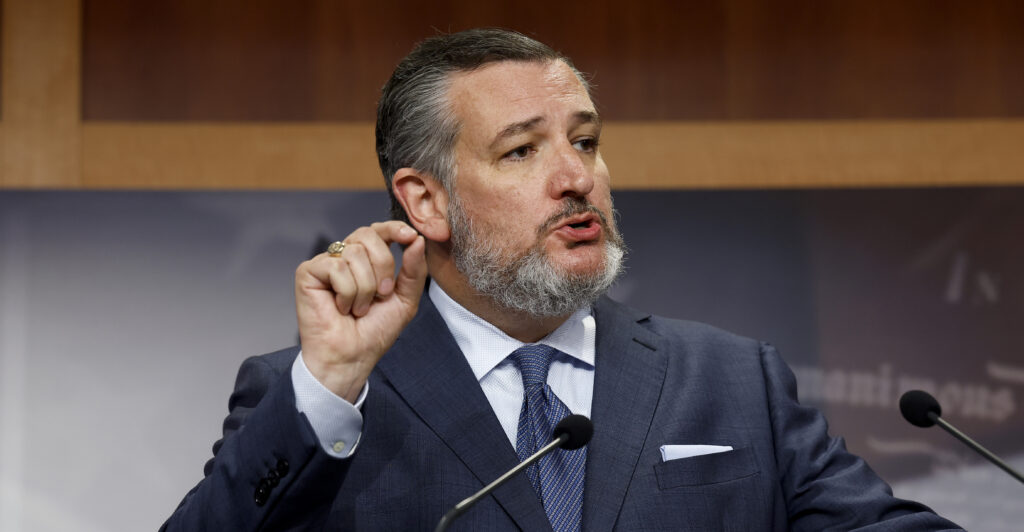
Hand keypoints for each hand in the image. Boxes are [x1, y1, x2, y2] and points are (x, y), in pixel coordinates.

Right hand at [294, 221, 426, 401]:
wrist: (352, 357)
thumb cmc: (374, 332)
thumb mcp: (405, 299)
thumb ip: (414, 270)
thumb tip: (417, 240)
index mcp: (366, 260)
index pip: (379, 231)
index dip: (394, 229)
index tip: (410, 236)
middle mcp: (345, 257)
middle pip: (367, 235)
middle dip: (383, 265)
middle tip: (381, 294)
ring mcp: (325, 263)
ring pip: (354, 253)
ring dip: (365, 288)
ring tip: (358, 308)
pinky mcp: (308, 272)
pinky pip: (337, 267)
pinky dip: (347, 293)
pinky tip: (340, 308)